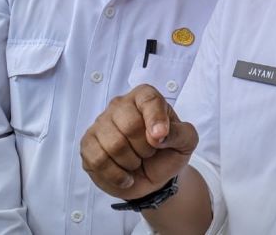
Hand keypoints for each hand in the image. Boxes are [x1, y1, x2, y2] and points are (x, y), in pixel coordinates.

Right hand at [81, 85, 197, 200]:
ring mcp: (101, 124)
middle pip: (129, 125)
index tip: (160, 138)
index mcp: (145, 97)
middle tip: (149, 153)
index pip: (148, 99)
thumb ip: (181, 133)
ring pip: (113, 145)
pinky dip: (117, 175)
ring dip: (131, 162)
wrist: (153, 177)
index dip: (156, 119)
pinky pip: (98, 160)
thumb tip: (159, 134)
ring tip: (136, 162)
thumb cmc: (168, 152)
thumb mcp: (187, 142)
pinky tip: (125, 176)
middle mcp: (120, 105)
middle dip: (145, 148)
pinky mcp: (88, 145)